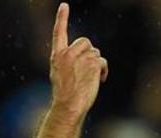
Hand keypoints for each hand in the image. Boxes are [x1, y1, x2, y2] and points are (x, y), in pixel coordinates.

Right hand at [49, 3, 107, 118]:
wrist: (69, 105)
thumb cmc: (65, 95)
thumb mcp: (60, 75)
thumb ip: (69, 61)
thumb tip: (88, 56)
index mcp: (57, 56)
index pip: (59, 33)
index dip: (62, 18)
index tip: (64, 6)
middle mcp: (68, 54)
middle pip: (85, 42)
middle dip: (89, 53)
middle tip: (87, 69)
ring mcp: (80, 57)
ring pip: (95, 53)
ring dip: (96, 64)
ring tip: (91, 79)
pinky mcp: (92, 63)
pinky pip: (102, 62)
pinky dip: (103, 71)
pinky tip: (99, 81)